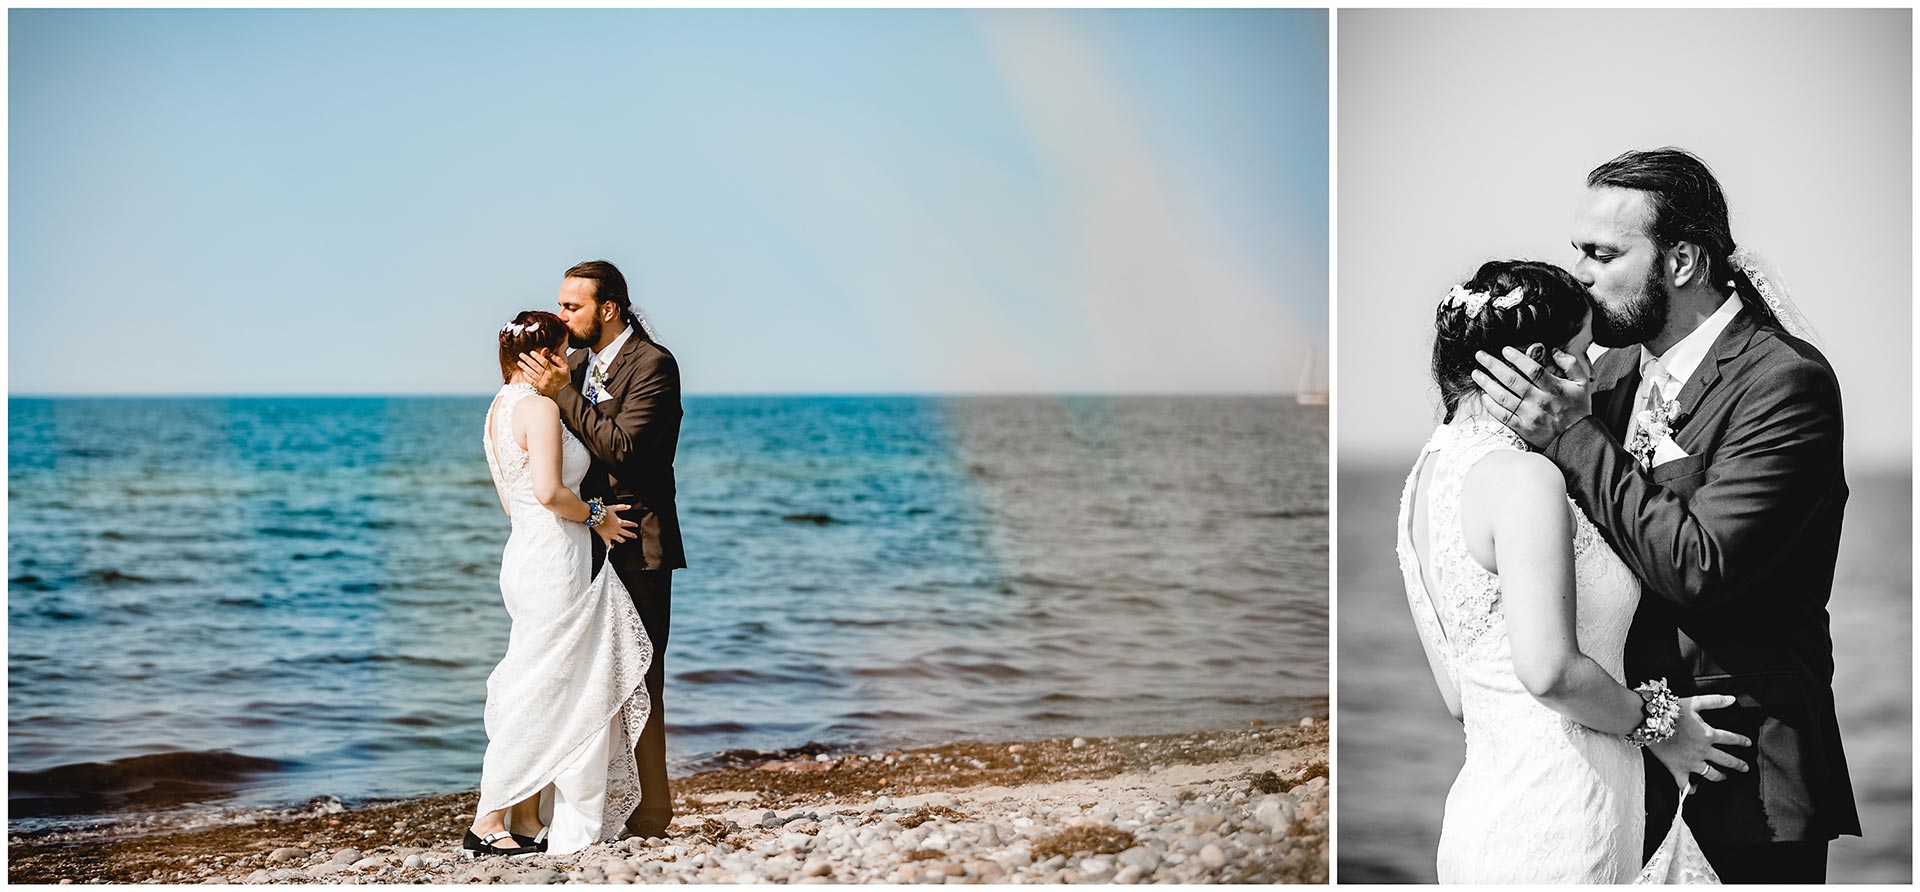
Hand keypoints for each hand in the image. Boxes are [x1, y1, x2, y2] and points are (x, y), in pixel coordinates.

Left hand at [517, 352, 571, 398]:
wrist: (565, 394)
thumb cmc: (565, 381)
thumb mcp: (566, 368)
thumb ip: (558, 360)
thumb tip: (551, 354)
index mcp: (553, 370)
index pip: (543, 361)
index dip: (536, 356)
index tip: (531, 352)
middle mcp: (547, 375)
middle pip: (535, 366)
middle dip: (527, 359)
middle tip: (521, 355)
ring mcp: (543, 382)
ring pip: (532, 373)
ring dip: (525, 367)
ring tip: (519, 363)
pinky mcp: (540, 387)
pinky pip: (532, 381)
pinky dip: (527, 377)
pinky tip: (523, 373)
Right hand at [592, 503, 639, 548]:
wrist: (595, 517)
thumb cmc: (603, 512)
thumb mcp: (614, 507)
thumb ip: (622, 507)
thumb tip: (629, 506)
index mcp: (619, 522)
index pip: (628, 524)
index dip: (633, 524)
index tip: (636, 525)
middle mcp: (617, 529)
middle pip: (627, 533)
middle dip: (632, 535)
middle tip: (635, 536)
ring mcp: (611, 534)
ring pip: (620, 539)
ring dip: (623, 540)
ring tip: (624, 540)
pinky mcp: (605, 538)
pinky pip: (609, 544)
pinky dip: (610, 546)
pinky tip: (612, 547)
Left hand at [1471, 344, 1593, 448]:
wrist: (1578, 439)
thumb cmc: (1578, 408)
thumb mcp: (1582, 383)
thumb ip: (1570, 364)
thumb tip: (1553, 350)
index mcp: (1555, 388)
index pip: (1533, 370)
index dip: (1518, 358)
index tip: (1505, 350)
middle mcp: (1541, 401)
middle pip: (1513, 380)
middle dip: (1493, 366)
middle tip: (1480, 356)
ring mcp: (1530, 416)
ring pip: (1504, 397)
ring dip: (1487, 384)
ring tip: (1476, 374)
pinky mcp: (1524, 428)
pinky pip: (1503, 416)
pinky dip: (1491, 406)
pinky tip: (1484, 396)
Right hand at [1646, 693, 1751, 789]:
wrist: (1649, 721)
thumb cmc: (1671, 711)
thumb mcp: (1695, 702)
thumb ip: (1715, 701)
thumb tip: (1732, 700)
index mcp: (1708, 735)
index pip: (1731, 739)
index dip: (1741, 741)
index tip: (1747, 743)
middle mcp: (1703, 751)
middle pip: (1727, 760)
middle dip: (1738, 764)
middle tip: (1745, 767)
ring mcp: (1691, 762)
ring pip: (1711, 774)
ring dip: (1720, 776)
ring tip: (1723, 776)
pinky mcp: (1677, 769)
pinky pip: (1686, 785)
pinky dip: (1690, 789)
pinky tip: (1694, 789)